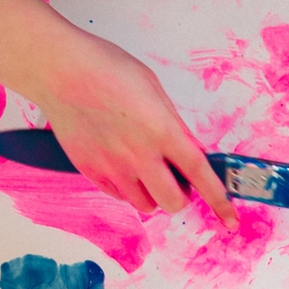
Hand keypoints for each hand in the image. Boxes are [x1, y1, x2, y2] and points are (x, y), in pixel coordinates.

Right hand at [27, 26, 235, 226]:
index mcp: (163, 132)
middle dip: (181, 196)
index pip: (201, 176)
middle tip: (175, 180)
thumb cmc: (106, 69)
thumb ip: (172, 125)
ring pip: (146, 205)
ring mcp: (112, 166)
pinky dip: (126, 190)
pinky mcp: (89, 170)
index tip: (230, 219)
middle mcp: (139, 155)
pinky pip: (118, 196)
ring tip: (145, 172)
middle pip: (173, 203)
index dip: (219, 201)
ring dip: (153, 195)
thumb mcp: (154, 89)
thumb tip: (187, 150)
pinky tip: (122, 167)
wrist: (58, 68)